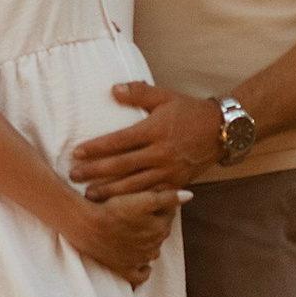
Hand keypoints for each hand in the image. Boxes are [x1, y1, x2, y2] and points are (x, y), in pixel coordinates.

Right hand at [69, 185, 182, 287]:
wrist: (88, 227)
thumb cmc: (114, 209)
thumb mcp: (144, 199)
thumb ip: (168, 198)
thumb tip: (190, 195)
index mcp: (160, 228)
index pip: (169, 216)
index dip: (162, 206)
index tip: (152, 200)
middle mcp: (153, 246)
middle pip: (160, 233)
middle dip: (156, 224)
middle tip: (143, 214)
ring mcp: (139, 260)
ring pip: (152, 252)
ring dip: (149, 244)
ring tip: (138, 232)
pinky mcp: (124, 269)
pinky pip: (140, 276)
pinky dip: (143, 270)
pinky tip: (143, 265)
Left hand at [70, 80, 224, 195]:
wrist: (222, 131)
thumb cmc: (190, 111)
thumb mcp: (165, 96)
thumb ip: (139, 93)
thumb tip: (113, 90)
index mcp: (154, 130)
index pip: (119, 141)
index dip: (96, 148)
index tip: (77, 152)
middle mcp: (160, 152)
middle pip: (121, 165)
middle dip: (95, 172)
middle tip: (73, 176)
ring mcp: (169, 170)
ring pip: (134, 185)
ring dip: (110, 191)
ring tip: (89, 195)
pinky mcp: (176, 183)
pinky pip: (152, 195)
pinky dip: (134, 201)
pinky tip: (119, 206)